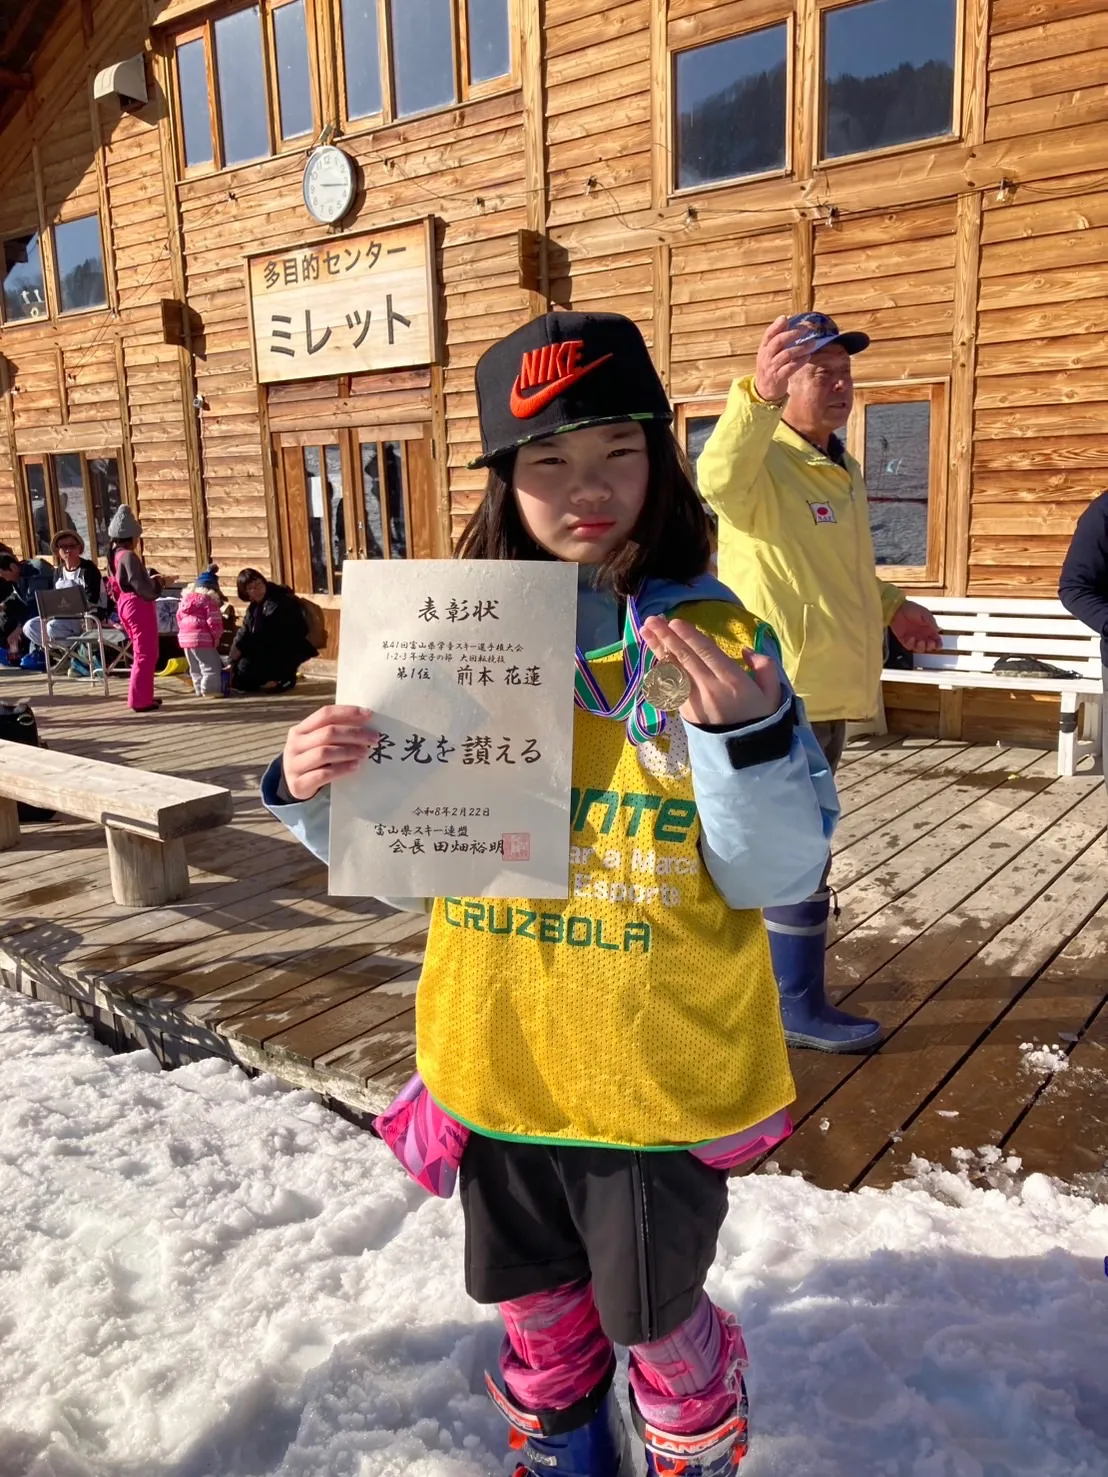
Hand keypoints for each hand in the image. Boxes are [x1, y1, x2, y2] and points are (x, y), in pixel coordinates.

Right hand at [282, 704, 380, 800]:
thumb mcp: (317, 743)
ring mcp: (294, 764)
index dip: (348, 712)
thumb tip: (366, 723)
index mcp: (300, 730)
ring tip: (365, 753)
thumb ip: (334, 733)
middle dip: (354, 734)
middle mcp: (294, 745)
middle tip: (374, 738)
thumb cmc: (312, 760)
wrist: (295, 785)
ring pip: (324, 753)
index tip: (369, 714)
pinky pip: (323, 774)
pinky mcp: (298, 784)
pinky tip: (354, 767)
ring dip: (348, 751)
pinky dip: (341, 769)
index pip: (325, 714)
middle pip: (328, 733)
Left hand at [641, 617, 780, 727]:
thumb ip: (764, 666)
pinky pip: (671, 684)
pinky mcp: (685, 710)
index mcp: (732, 681)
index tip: (675, 622)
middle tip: (652, 620)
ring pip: (673, 669)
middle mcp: (710, 688)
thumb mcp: (773, 692)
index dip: (688, 636)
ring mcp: (695, 700)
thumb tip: (746, 651)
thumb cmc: (760, 717)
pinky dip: (662, 667)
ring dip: (658, 649)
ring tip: (646, 631)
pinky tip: (655, 654)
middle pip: (684, 658)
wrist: (746, 752)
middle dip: (666, 636)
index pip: (706, 653)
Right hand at [753, 315, 812, 402]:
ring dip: (801, 348)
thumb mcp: (769, 353)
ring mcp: (772, 367)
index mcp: (763, 348)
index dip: (777, 325)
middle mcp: (766, 356)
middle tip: (805, 329)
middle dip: (792, 334)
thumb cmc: (770, 367)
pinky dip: (800, 362)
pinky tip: (808, 357)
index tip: (786, 318)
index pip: (768, 334)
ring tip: (813, 343)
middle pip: (778, 342)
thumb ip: (776, 339)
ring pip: (786, 354)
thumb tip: (786, 321)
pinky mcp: (778, 377)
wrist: (763, 390)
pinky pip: (790, 368)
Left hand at [890, 599, 942, 653]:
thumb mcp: (924, 613)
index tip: (938, 646)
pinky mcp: (904, 639)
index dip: (938, 644)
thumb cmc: (911, 609)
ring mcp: (913, 637)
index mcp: (928, 628)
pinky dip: (911, 644)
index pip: (935, 639)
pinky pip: (908, 646)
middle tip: (929, 643)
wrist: (897, 609)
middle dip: (930, 647)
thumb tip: (938, 629)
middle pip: (928, 646)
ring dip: (921, 647)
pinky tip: (911, 638)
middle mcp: (921, 634)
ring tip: (920, 642)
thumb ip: (931, 622)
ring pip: (919, 648)